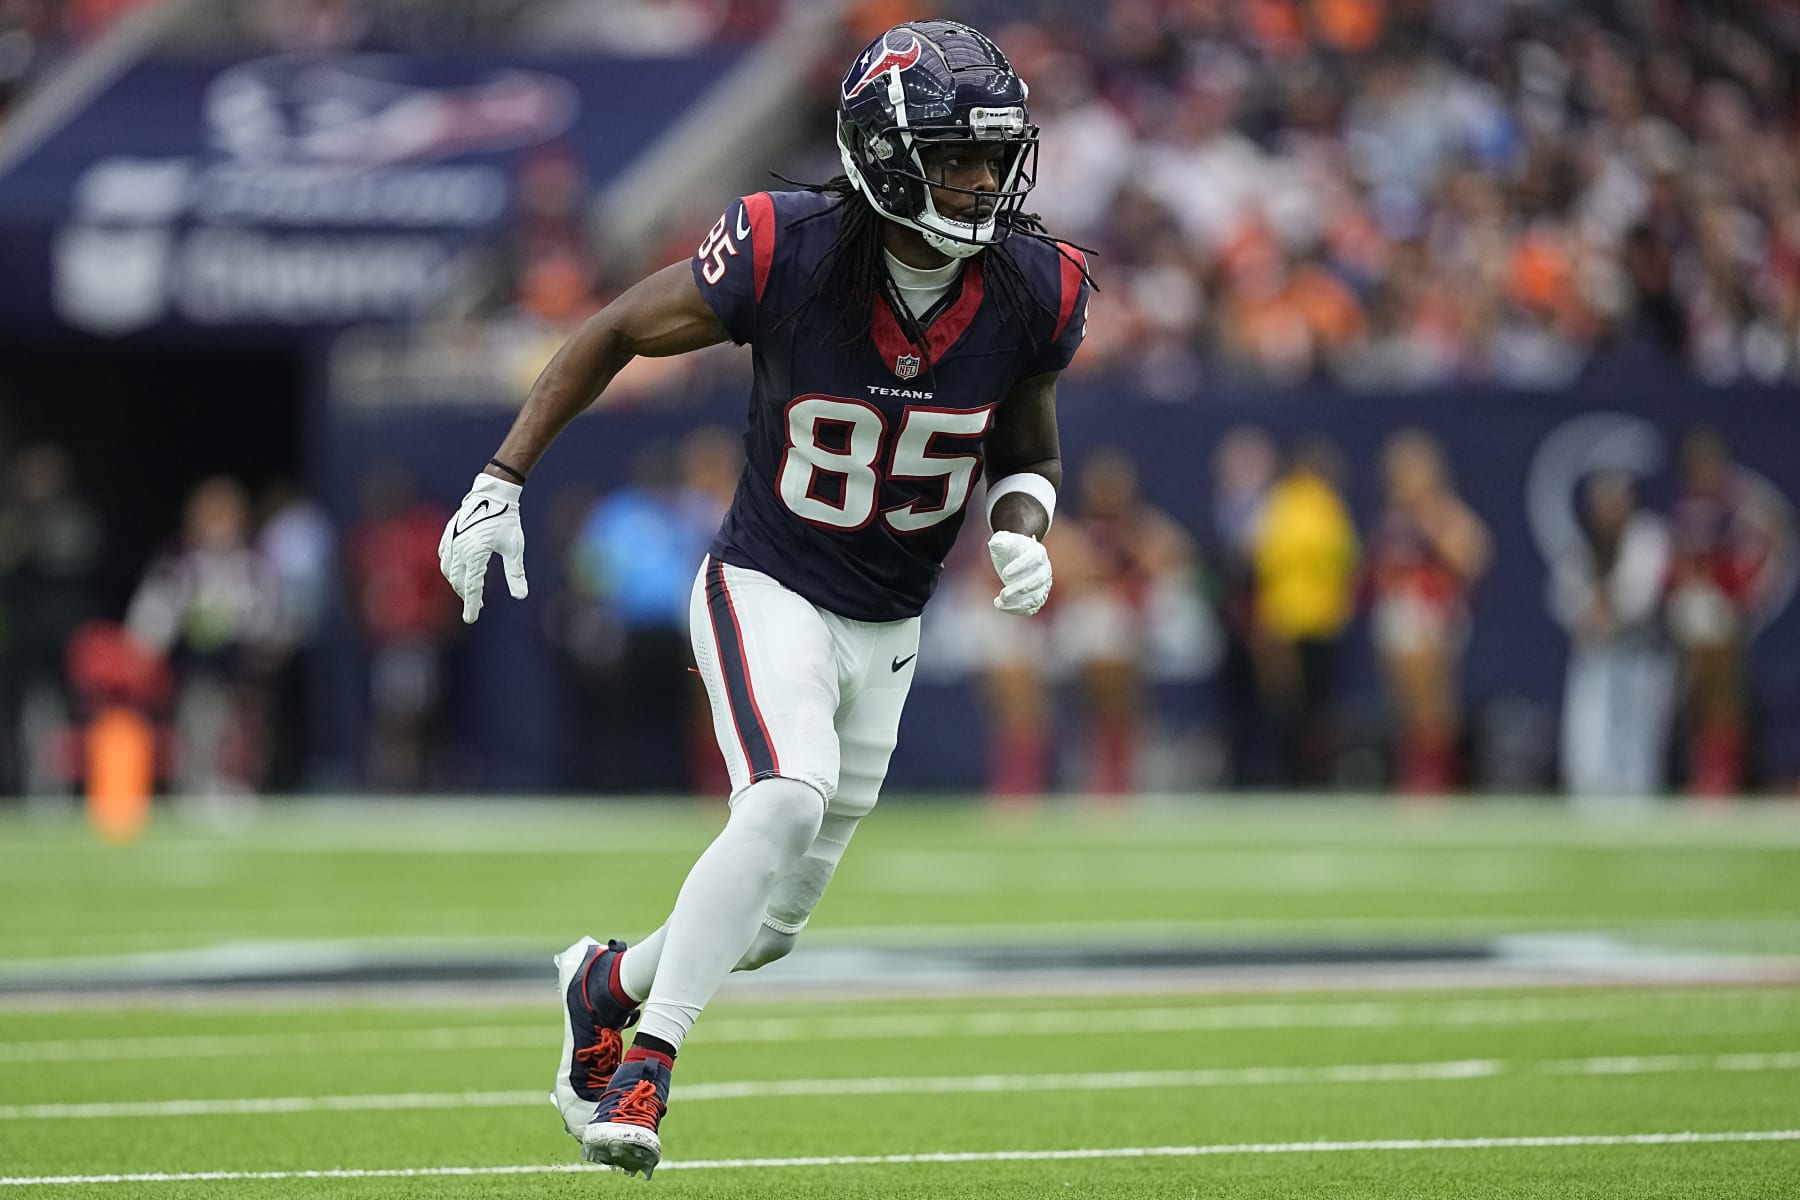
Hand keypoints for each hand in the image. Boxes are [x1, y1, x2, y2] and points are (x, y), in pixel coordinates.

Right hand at [438, 473, 526, 622]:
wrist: (493, 493)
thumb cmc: (507, 520)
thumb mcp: (514, 548)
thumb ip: (516, 573)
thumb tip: (521, 596)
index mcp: (475, 554)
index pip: (472, 587)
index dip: (472, 605)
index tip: (471, 619)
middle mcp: (460, 549)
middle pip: (459, 581)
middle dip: (466, 596)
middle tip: (476, 606)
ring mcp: (452, 540)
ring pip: (448, 570)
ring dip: (457, 583)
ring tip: (468, 591)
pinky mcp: (449, 533)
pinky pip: (443, 556)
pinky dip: (448, 568)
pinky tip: (455, 572)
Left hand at [988, 530, 1051, 615]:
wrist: (1016, 557)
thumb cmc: (1009, 548)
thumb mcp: (1002, 540)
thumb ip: (999, 540)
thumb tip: (996, 543)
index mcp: (1038, 552)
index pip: (1033, 558)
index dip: (1020, 567)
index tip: (1004, 574)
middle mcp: (1044, 568)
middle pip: (1038, 580)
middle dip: (1020, 589)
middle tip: (1002, 594)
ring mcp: (1044, 585)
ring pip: (1037, 597)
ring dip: (1018, 603)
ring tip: (998, 603)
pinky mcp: (1038, 596)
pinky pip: (1033, 607)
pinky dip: (1018, 610)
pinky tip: (1003, 607)